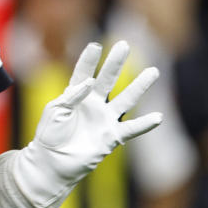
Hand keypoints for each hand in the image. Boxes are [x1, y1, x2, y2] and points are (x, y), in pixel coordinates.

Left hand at [13, 41, 161, 207]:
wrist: (52, 162)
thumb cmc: (49, 135)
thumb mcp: (55, 111)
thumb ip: (72, 96)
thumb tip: (90, 82)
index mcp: (76, 96)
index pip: (83, 73)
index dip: (88, 60)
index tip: (95, 45)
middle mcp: (94, 105)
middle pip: (107, 80)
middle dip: (115, 63)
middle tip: (124, 45)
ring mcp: (104, 120)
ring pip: (126, 100)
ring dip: (139, 86)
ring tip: (153, 72)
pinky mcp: (111, 137)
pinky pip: (131, 129)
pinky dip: (144, 125)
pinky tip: (158, 117)